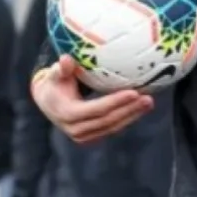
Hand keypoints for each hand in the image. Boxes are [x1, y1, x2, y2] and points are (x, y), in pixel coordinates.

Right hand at [32, 55, 153, 143]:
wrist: (47, 103)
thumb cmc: (54, 84)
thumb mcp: (55, 75)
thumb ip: (61, 68)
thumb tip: (67, 59)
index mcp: (68, 114)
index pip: (96, 109)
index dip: (116, 102)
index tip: (134, 92)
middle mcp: (76, 129)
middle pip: (108, 121)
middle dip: (130, 110)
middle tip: (148, 98)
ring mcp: (84, 136)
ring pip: (112, 127)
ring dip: (132, 115)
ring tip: (149, 102)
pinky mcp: (91, 137)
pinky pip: (112, 128)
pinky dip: (126, 119)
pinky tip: (139, 108)